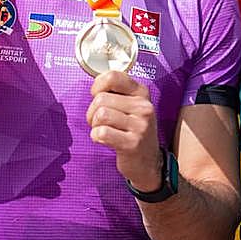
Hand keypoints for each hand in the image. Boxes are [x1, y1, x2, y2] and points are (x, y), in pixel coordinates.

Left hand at [87, 70, 161, 190]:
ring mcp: (140, 125)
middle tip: (100, 121)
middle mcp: (144, 107)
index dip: (97, 86)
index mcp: (142, 93)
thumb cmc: (134, 131)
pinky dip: (96, 137)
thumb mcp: (132, 106)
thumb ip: (116, 92)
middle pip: (101, 98)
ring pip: (100, 114)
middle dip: (92, 111)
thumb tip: (96, 84)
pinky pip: (101, 132)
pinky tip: (105, 140)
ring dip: (94, 125)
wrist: (148, 162)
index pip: (113, 76)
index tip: (97, 95)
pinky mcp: (132, 143)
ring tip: (103, 130)